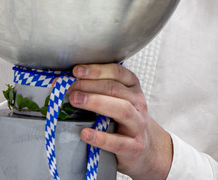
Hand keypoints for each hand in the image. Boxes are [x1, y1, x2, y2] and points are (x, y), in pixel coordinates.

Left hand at [68, 63, 172, 179]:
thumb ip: (101, 90)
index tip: (77, 71)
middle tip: (70, 88)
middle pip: (115, 89)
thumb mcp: (119, 100)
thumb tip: (70, 83)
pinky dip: (100, 137)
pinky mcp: (135, 147)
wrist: (147, 148)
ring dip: (96, 103)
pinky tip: (85, 133)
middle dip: (90, 85)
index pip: (117, 72)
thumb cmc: (126, 120)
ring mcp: (138, 125)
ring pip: (121, 110)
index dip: (97, 70)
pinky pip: (118, 142)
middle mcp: (138, 103)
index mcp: (133, 88)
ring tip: (76, 100)